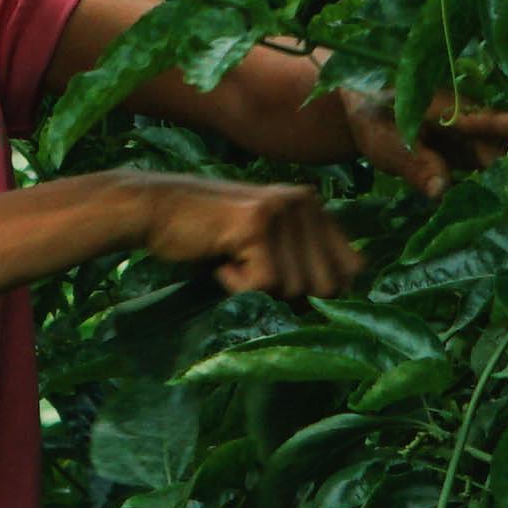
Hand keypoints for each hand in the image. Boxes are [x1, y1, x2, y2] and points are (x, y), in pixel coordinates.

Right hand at [139, 177, 369, 301]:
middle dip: (290, 294)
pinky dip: (237, 286)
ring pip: (296, 289)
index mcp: (312, 204)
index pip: (353, 267)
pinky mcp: (257, 226)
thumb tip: (335, 304)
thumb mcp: (265, 239)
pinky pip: (265, 285)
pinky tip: (220, 261)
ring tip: (232, 261)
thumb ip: (301, 259)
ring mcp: (283, 211)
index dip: (325, 291)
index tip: (287, 289)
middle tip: (253, 275)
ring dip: (259, 289)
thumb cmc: (206, 233)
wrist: (154, 208)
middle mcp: (305, 202)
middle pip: (328, 285)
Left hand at [346, 89, 507, 196]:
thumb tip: (443, 191)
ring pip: (501, 162)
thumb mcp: (390, 145)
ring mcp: (470, 140)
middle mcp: (470, 125)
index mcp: (454, 112)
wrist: (364, 116)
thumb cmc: (376, 122)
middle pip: (504, 147)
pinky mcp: (465, 156)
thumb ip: (417, 166)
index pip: (492, 123)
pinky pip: (488, 173)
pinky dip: (500, 191)